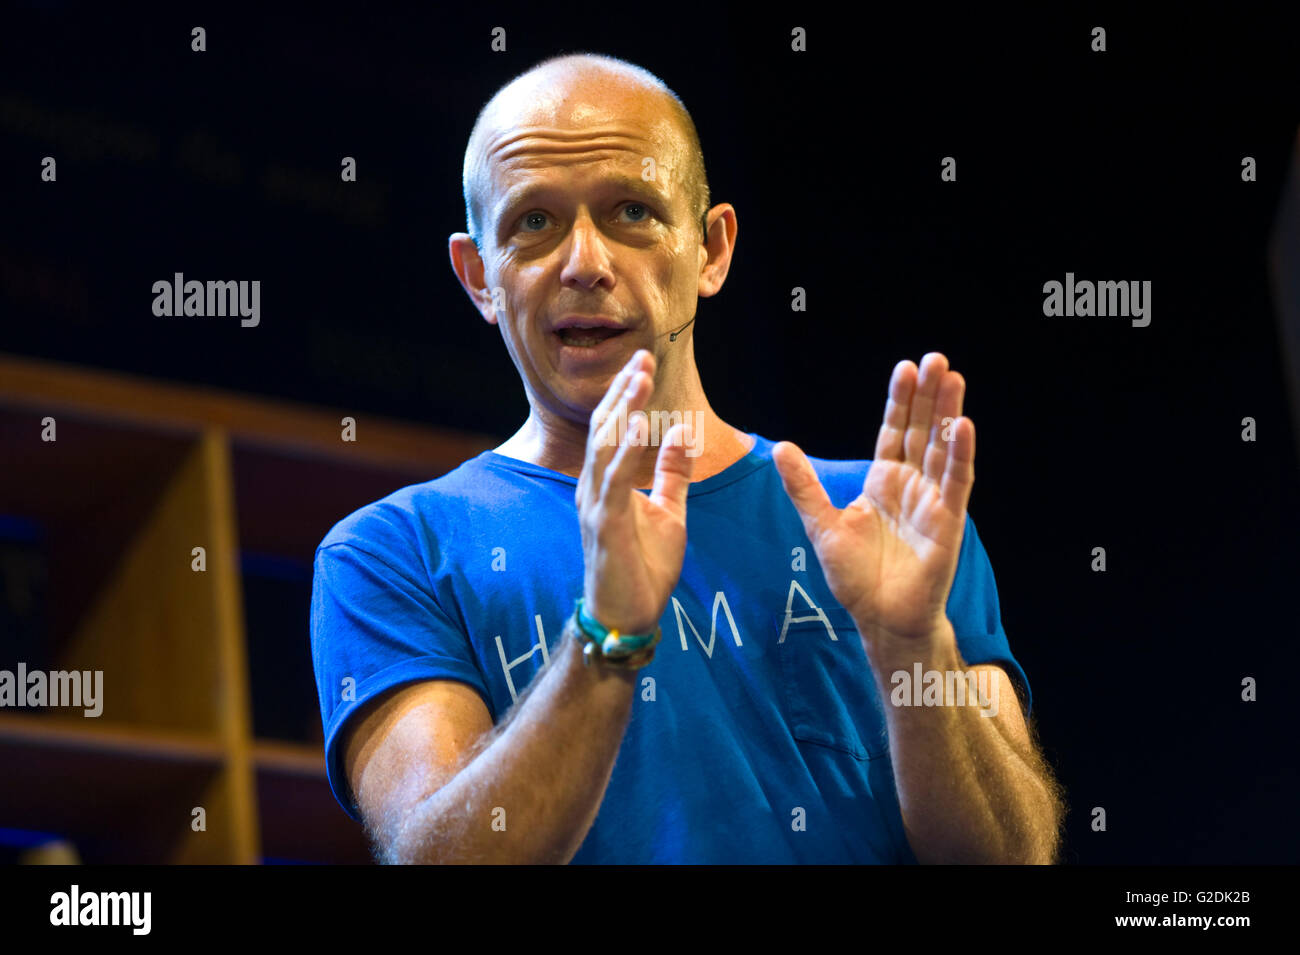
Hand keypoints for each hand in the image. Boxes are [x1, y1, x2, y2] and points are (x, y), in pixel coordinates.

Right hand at [578, 350, 694, 634]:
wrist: (629, 618)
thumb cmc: (645, 568)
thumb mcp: (669, 513)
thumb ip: (672, 474)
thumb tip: (680, 432)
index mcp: (605, 484)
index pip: (612, 429)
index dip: (626, 395)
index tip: (643, 363)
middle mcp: (593, 489)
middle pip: (604, 429)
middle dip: (622, 392)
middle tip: (642, 358)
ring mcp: (595, 507)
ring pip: (604, 447)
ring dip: (622, 411)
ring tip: (639, 380)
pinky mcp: (605, 527)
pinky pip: (613, 481)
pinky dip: (624, 451)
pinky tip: (638, 425)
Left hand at [772, 353, 973, 647]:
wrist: (880, 619)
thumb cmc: (856, 578)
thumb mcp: (822, 526)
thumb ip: (805, 487)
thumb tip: (781, 448)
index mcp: (883, 483)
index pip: (894, 432)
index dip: (900, 401)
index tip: (905, 368)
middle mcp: (911, 487)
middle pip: (921, 431)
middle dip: (928, 396)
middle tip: (935, 358)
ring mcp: (932, 503)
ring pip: (941, 449)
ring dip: (948, 414)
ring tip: (952, 377)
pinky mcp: (947, 523)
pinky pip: (955, 483)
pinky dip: (959, 455)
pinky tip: (962, 426)